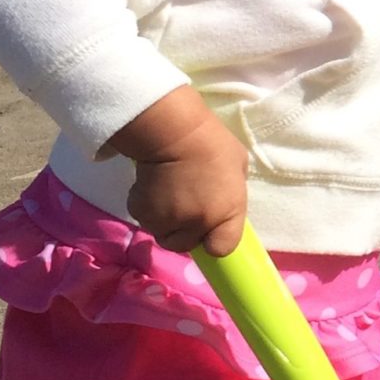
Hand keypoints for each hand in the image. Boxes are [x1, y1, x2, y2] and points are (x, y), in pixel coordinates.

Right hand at [108, 88, 249, 254]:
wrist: (173, 131)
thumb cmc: (212, 143)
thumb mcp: (237, 169)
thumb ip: (231, 194)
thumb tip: (223, 203)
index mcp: (227, 213)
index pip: (221, 248)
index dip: (214, 240)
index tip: (210, 229)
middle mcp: (197, 223)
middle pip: (186, 245)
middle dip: (184, 232)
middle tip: (183, 208)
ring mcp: (167, 220)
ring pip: (162, 233)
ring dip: (165, 220)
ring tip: (167, 194)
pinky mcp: (142, 212)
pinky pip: (145, 219)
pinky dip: (148, 208)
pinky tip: (153, 187)